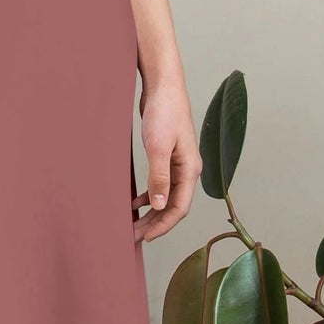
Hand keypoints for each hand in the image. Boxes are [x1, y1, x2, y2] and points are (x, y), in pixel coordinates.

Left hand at [134, 77, 200, 242]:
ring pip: (166, 197)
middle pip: (173, 206)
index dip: (163, 226)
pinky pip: (160, 185)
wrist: (163, 86)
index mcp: (190, 170)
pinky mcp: (167, 157)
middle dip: (155, 223)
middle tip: (134, 237)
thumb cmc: (164, 112)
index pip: (180, 208)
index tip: (146, 237)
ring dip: (151, 212)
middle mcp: (187, 170)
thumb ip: (159, 177)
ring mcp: (178, 164)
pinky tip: (135, 202)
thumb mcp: (157, 147)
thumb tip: (158, 204)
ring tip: (133, 224)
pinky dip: (148, 196)